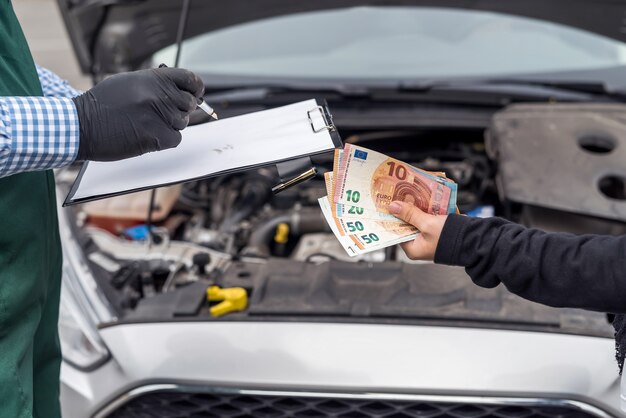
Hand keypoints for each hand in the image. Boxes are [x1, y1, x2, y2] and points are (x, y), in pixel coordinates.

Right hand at [72, 67, 203, 160]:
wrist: (82, 125)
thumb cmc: (103, 105)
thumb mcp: (129, 83)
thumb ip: (156, 84)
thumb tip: (181, 90)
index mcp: (154, 78)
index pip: (190, 79)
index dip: (196, 88)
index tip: (196, 93)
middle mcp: (159, 95)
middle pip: (189, 104)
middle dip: (179, 110)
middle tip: (160, 114)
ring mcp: (159, 116)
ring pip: (182, 123)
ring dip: (169, 126)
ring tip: (146, 124)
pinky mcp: (157, 136)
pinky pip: (175, 139)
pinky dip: (165, 140)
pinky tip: (147, 136)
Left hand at [388, 201, 446, 260]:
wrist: (474, 241)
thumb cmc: (450, 237)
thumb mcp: (427, 224)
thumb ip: (410, 214)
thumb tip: (393, 207)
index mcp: (413, 249)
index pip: (396, 232)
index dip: (393, 218)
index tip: (390, 204)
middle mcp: (420, 246)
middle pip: (407, 225)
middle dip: (406, 211)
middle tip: (400, 196)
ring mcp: (429, 240)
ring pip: (418, 221)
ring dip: (418, 209)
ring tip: (412, 195)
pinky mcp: (439, 233)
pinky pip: (429, 220)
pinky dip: (428, 211)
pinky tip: (426, 199)